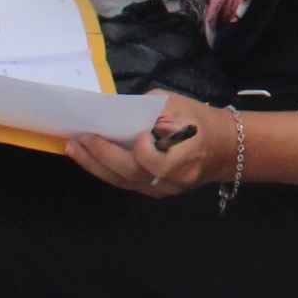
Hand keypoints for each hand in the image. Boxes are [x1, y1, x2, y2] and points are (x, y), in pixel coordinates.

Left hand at [67, 94, 242, 196]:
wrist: (224, 147)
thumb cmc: (200, 120)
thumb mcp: (180, 105)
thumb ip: (149, 109)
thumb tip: (115, 111)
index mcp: (188, 154)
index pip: (158, 163)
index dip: (143, 151)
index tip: (137, 134)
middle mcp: (175, 178)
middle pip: (131, 173)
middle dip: (102, 155)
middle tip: (79, 138)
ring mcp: (164, 190)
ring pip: (123, 181)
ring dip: (95, 165)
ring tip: (74, 148)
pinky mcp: (155, 192)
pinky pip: (125, 183)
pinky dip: (104, 170)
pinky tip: (88, 157)